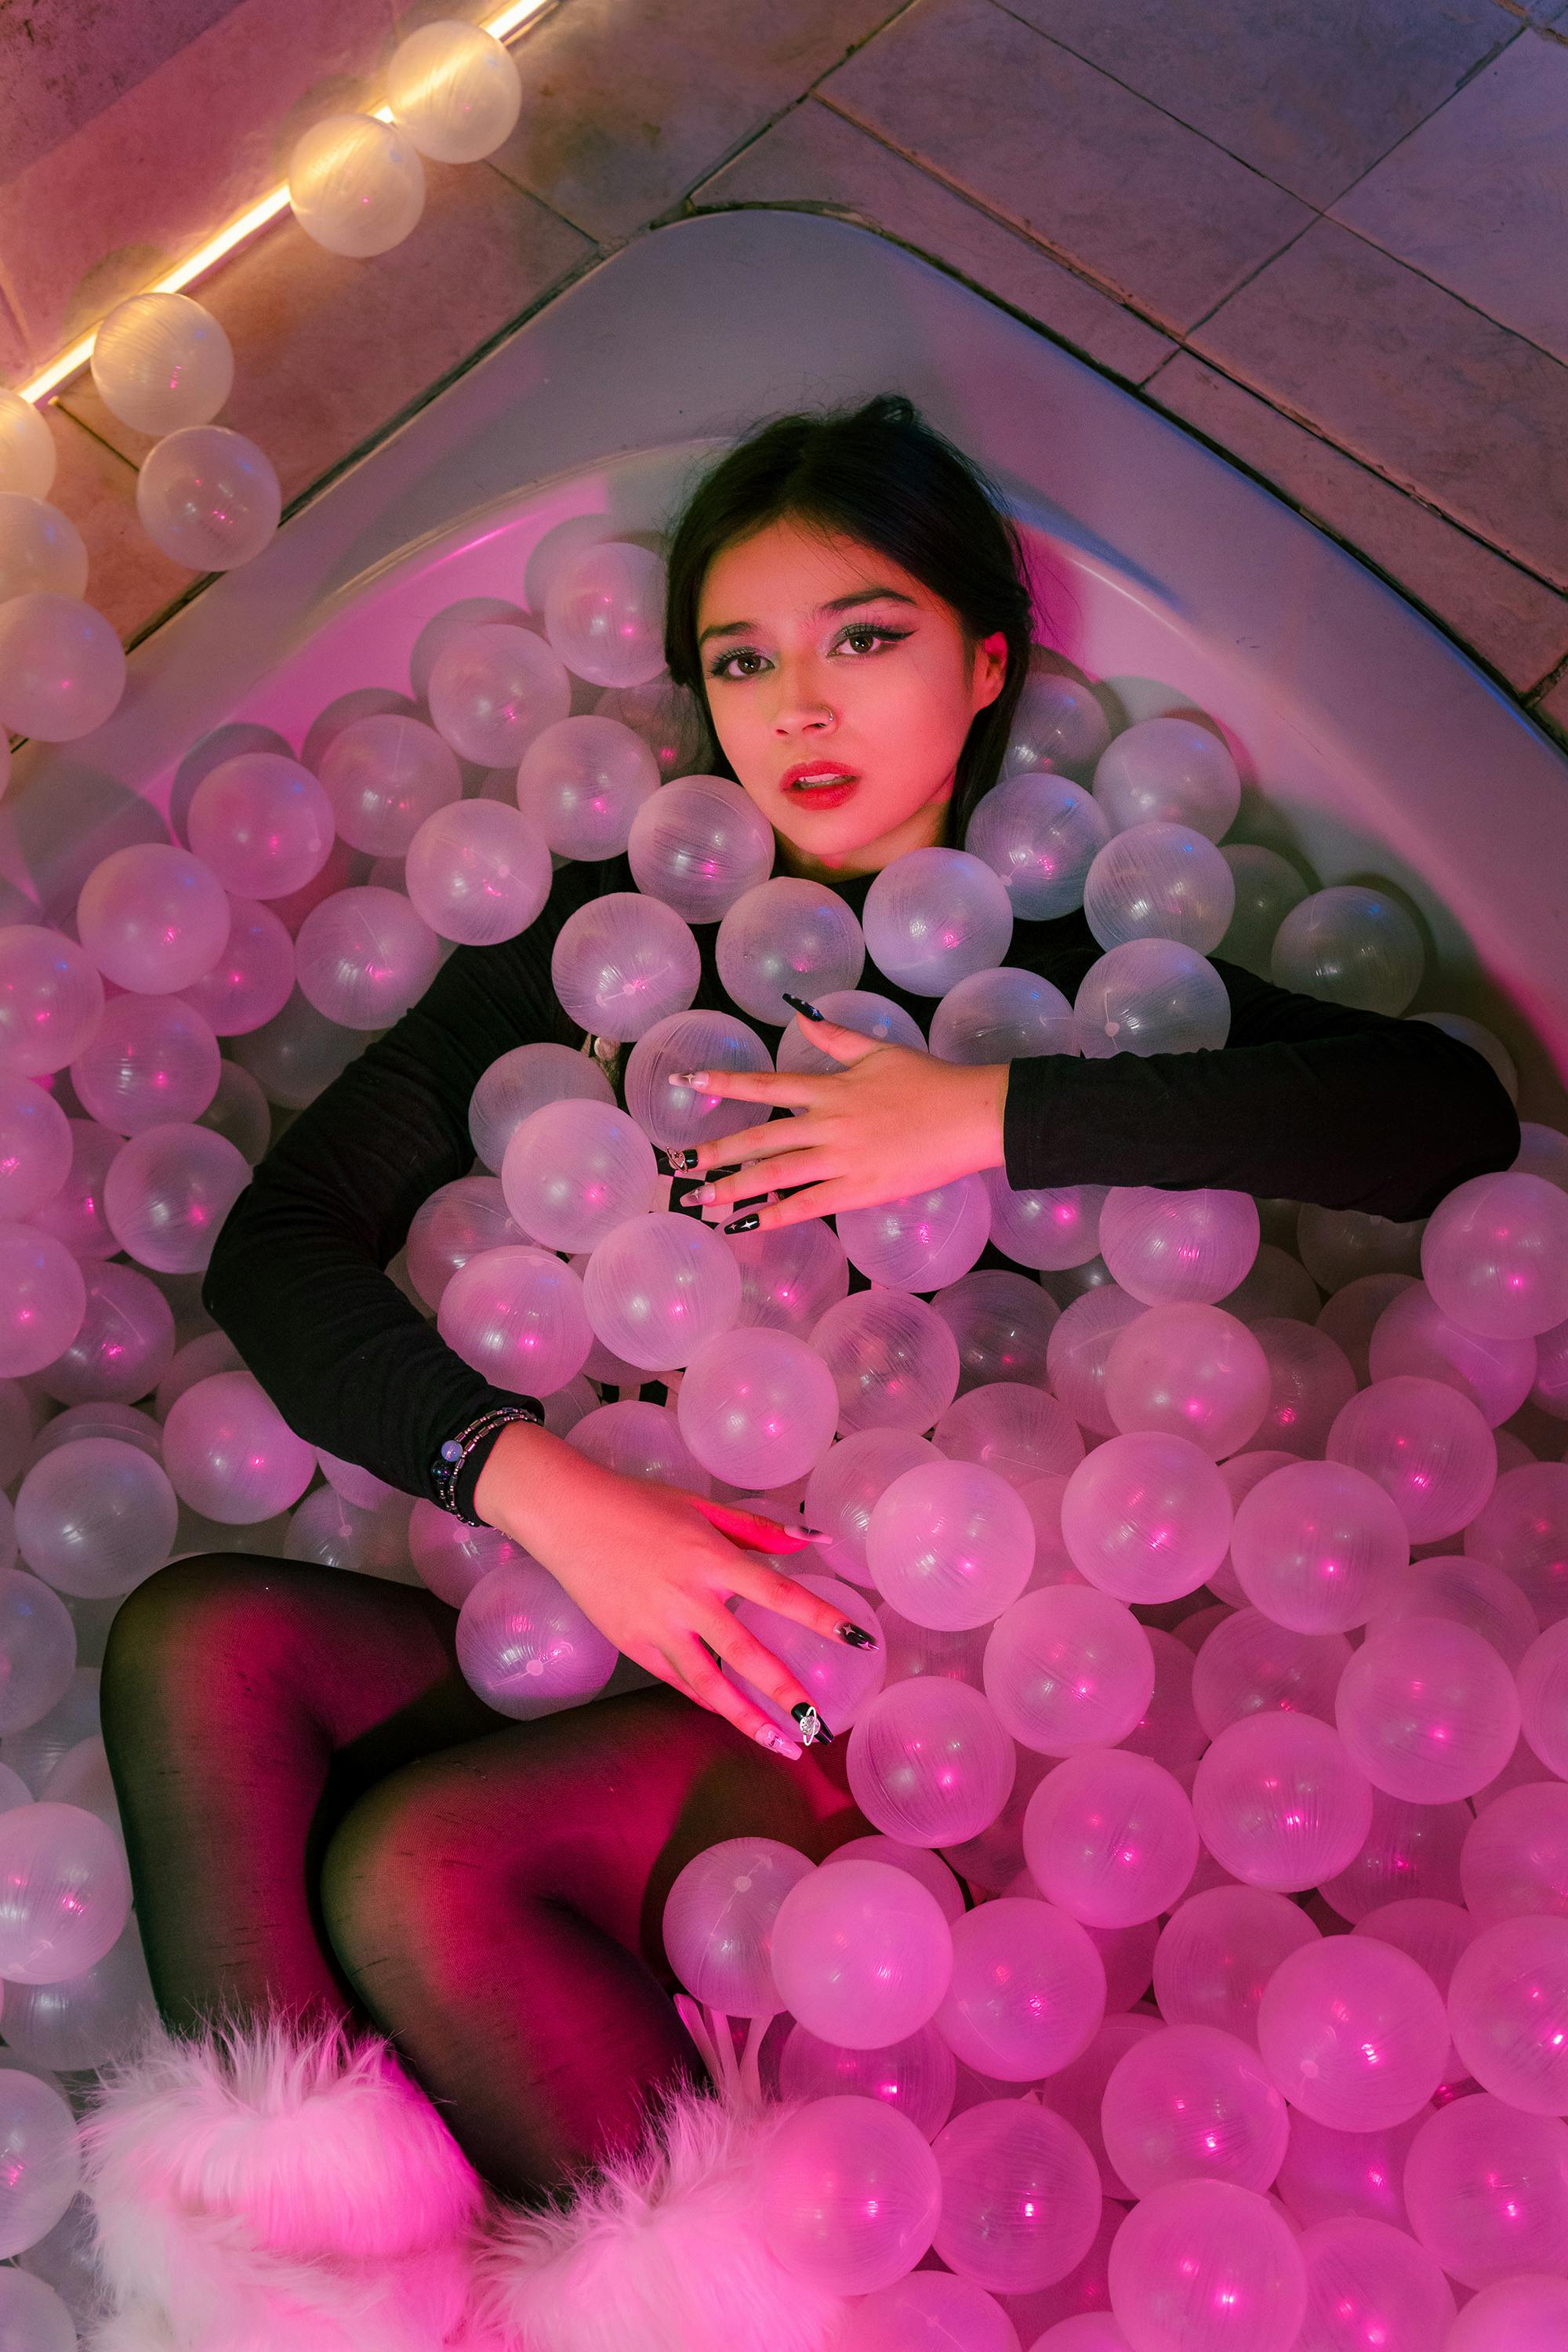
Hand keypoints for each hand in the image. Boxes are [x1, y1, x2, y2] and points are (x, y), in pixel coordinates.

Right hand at [474, 1422, 873, 1755]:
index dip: (820, 1617)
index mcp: (710, 1558)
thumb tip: (816, 1542)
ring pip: (709, 1686)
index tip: (857, 1639)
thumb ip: (761, 1531)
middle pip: (746, 1655)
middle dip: (786, 1695)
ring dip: (748, 1719)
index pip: (777, 1593)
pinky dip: (709, 1699)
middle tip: (819, 1727)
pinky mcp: (632, 1645)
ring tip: (782, 1745)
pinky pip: (679, 1680)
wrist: (568, 1517)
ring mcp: (657, 1627)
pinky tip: (733, 1713)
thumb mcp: (703, 1508)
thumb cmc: (640, 1505)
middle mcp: (687, 1598)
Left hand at [666, 1013, 1009, 1232]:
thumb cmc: (929, 1081)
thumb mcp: (878, 1050)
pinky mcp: (859, 1189)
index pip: (766, 1084)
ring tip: (700, 1199)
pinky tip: (747, 1224)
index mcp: (830, 1088)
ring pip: (775, 1174)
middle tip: (680, 1165)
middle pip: (760, 1137)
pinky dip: (775, 1214)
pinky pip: (808, 1204)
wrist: (969, 1116)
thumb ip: (834, 1036)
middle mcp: (827, 1123)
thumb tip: (801, 1013)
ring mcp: (841, 1159)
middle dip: (716, 1151)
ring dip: (734, 1187)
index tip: (687, 1084)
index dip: (723, 1083)